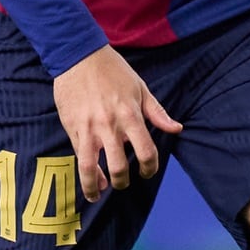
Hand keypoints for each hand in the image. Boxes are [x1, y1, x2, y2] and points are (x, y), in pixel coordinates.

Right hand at [51, 46, 183, 200]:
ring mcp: (88, 128)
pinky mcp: (72, 127)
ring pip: (91, 167)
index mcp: (130, 115)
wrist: (78, 55)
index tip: (147, 171)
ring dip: (96, 186)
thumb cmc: (112, 70)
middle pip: (119, 166)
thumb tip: (177, 129)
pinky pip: (78, 156)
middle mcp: (109, 125)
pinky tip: (91, 180)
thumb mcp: (140, 87)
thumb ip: (157, 112)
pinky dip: (85, 172)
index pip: (146, 151)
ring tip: (99, 193)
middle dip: (123, 181)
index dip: (150, 167)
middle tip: (124, 183)